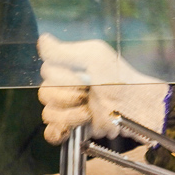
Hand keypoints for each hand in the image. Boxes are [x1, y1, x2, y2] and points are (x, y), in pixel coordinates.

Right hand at [38, 34, 168, 143]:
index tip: (82, 78)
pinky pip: (50, 134)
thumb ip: (64, 50)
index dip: (61, 77)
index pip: (46, 71)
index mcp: (66, 69)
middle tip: (86, 94)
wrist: (132, 106)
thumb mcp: (94, 55)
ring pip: (48, 113)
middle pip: (44, 94)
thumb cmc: (117, 77)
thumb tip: (42, 40)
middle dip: (66, 96)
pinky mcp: (71, 129)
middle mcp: (63, 88)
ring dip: (68, 114)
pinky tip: (69, 128)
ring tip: (87, 112)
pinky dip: (57, 132)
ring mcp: (66, 110)